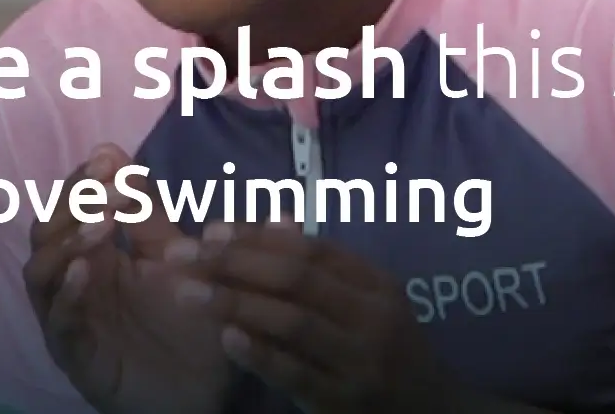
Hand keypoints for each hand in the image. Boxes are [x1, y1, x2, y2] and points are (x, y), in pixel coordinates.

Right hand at [23, 145, 233, 413]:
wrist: (209, 391)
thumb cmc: (188, 321)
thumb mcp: (172, 256)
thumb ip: (147, 211)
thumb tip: (114, 150)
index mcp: (94, 254)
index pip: (70, 207)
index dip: (82, 181)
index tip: (106, 158)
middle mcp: (73, 282)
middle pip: (46, 232)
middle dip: (73, 204)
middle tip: (105, 184)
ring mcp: (69, 318)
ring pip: (40, 273)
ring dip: (66, 243)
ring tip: (99, 225)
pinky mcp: (74, 355)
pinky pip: (58, 322)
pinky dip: (67, 294)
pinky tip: (85, 272)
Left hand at [173, 221, 457, 413]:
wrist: (433, 412)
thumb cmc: (389, 350)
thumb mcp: (370, 302)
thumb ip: (324, 266)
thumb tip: (274, 220)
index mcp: (375, 285)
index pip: (310, 249)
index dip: (256, 237)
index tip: (210, 229)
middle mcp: (371, 318)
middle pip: (297, 279)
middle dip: (233, 262)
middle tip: (182, 255)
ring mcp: (358, 362)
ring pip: (293, 322)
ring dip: (234, 302)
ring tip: (187, 292)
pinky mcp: (342, 402)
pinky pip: (297, 374)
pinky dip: (260, 354)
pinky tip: (225, 338)